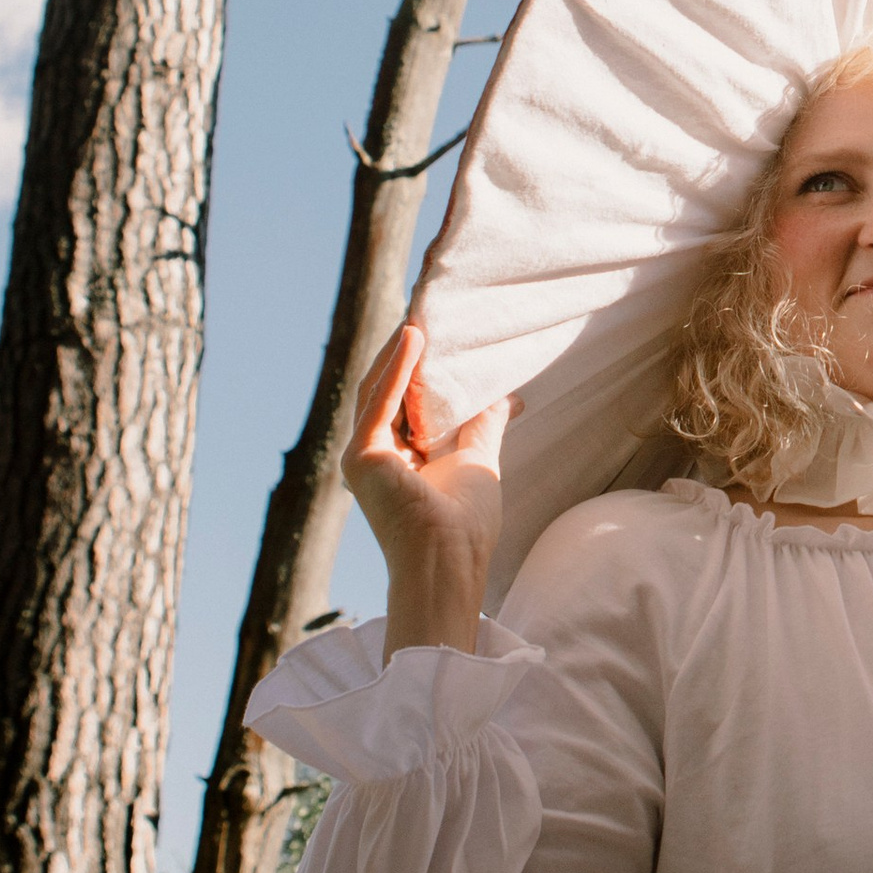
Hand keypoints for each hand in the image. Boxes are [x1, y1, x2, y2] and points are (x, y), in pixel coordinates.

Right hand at [344, 322, 515, 657]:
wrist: (451, 560)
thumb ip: (485, 423)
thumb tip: (510, 396)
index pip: (405, 399)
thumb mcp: (478, 458)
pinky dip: (397, 369)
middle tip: (427, 312)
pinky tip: (414, 338)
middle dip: (406, 352)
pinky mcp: (362, 457)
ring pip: (378, 389)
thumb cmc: (466, 524)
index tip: (440, 333)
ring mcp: (364, 457)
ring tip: (421, 316)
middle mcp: (376, 456)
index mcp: (399, 458)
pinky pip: (380, 402)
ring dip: (400, 352)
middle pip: (387, 390)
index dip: (420, 365)